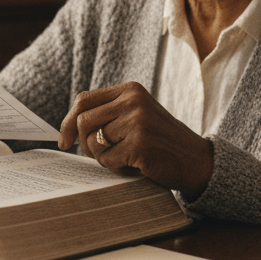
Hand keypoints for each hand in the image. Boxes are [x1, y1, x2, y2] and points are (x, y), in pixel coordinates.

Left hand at [58, 82, 213, 198]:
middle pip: (83, 121)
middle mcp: (132, 101)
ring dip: (103, 158)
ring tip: (124, 159)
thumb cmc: (160, 142)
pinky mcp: (139, 144)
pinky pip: (107, 160)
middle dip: (84, 144)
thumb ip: (109, 114)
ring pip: (93, 142)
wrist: (196, 160)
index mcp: (130, 90)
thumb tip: (69, 128)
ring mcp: (136, 122)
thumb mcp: (136, 116)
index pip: (83, 100)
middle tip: (97, 156)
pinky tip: (134, 167)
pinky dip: (116, 169)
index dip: (68, 122)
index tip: (64, 141)